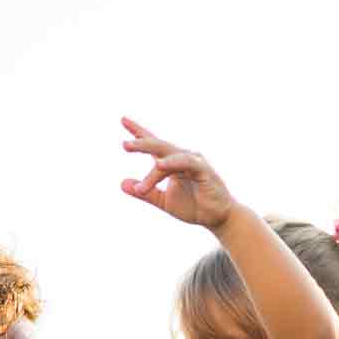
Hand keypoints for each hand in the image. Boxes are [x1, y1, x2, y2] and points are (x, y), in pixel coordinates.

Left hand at [119, 117, 234, 229]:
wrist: (216, 218)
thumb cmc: (194, 207)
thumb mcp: (164, 201)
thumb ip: (145, 192)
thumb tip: (121, 184)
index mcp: (171, 164)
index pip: (154, 145)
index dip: (139, 133)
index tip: (123, 120)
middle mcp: (181, 158)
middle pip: (158, 145)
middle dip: (141, 142)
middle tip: (124, 144)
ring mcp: (193, 162)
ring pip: (168, 153)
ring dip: (149, 150)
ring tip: (131, 149)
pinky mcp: (203, 169)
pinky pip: (185, 162)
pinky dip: (172, 162)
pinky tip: (158, 164)